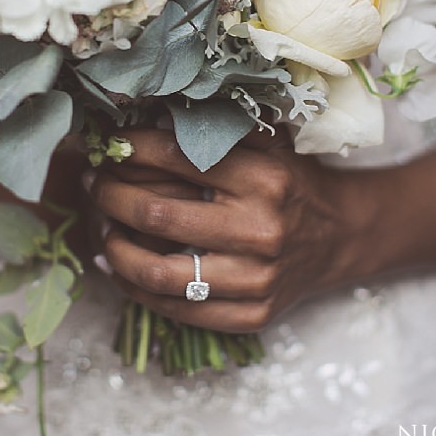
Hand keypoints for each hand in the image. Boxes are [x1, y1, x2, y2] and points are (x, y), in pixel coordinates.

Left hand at [84, 129, 362, 333]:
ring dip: (115, 247)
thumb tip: (141, 120)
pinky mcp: (252, 314)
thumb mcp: (266, 144)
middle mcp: (261, 231)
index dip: (130, 148)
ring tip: (101, 227)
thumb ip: (215, 131)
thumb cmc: (292, 182)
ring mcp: (257, 280)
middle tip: (94, 182)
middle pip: (157, 215)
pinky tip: (118, 267)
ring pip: (157, 272)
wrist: (341, 236)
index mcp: (264, 179)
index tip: (107, 143)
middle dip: (110, 195)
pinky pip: (176, 309)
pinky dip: (136, 289)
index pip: (178, 158)